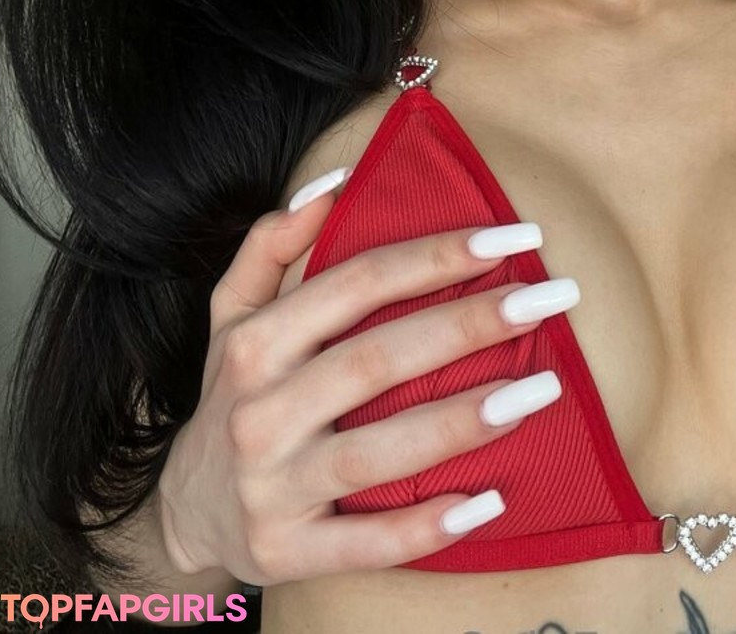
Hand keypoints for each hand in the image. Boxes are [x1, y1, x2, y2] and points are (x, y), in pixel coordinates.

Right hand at [157, 180, 571, 584]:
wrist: (185, 513)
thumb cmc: (235, 394)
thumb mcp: (231, 312)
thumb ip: (273, 243)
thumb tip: (337, 182)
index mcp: (254, 343)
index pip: (357, 282)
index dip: (437, 255)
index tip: (512, 237)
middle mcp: (260, 411)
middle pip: (378, 359)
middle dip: (470, 324)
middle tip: (550, 299)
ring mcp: (272, 488)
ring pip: (379, 452)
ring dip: (465, 420)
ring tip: (542, 389)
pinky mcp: (286, 552)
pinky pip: (365, 543)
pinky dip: (426, 528)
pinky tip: (489, 501)